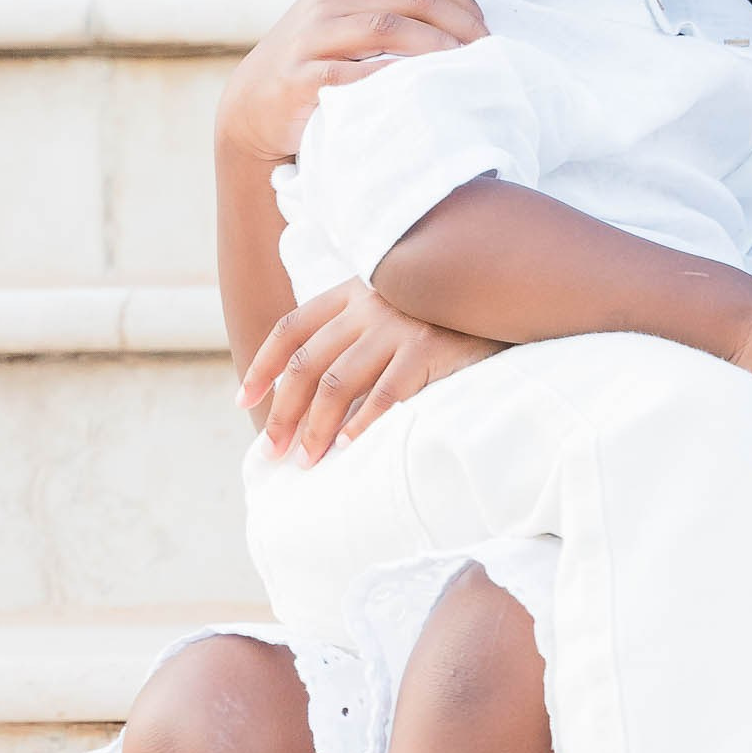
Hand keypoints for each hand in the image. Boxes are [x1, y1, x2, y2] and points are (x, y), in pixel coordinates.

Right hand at [215, 0, 488, 164]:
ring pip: (388, 27)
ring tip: (465, 68)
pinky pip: (357, 73)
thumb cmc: (314, 62)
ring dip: (436, 48)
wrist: (253, 105)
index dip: (463, 1)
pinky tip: (423, 89)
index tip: (486, 32)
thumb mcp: (344, 17)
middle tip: (488, 54)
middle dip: (461, 24)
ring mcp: (313, 37)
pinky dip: (395, 77)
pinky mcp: (302, 77)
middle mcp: (330, 0)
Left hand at [239, 280, 502, 462]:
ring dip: (315, 428)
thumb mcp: (395, 302)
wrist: (507, 291)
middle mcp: (368, 306)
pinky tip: (348, 447)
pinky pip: (384, 394)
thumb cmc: (448, 312)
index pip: (290, 329)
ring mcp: (398, 327)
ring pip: (337, 384)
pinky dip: (361, 424)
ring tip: (307, 460)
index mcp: (351, 292)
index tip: (244, 401)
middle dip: (282, 411)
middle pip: (306, 364)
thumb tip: (314, 385)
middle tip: (271, 451)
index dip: (263, 366)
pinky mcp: (428, 350)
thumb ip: (357, 328)